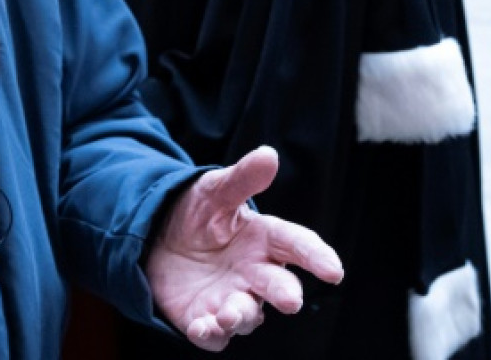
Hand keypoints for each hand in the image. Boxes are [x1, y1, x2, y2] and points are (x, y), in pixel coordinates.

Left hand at [145, 145, 343, 351]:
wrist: (157, 237)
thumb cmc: (197, 213)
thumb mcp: (215, 190)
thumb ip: (242, 178)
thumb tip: (269, 154)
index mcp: (264, 240)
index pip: (297, 246)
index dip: (317, 257)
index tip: (333, 271)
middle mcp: (254, 274)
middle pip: (279, 287)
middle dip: (286, 295)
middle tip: (290, 301)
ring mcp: (232, 299)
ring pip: (248, 316)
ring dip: (241, 316)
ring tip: (227, 313)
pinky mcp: (206, 319)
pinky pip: (214, 336)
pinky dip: (210, 334)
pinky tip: (201, 327)